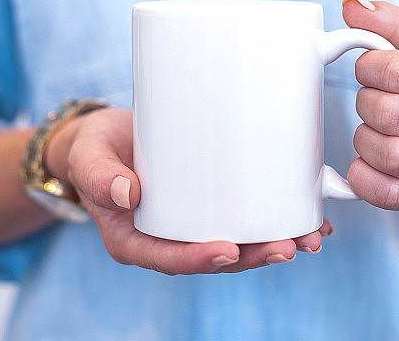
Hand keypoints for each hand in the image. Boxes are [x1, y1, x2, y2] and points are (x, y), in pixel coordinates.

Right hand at [47, 108, 331, 274]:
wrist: (107, 139)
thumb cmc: (95, 150)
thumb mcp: (87, 157)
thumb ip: (98, 174)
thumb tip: (126, 194)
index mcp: (135, 240)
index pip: (168, 259)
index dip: (199, 260)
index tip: (230, 250)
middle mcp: (168, 238)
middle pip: (214, 257)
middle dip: (254, 256)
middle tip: (289, 245)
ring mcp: (191, 224)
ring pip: (236, 243)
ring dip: (273, 243)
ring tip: (310, 237)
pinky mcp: (210, 204)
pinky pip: (243, 218)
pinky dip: (275, 218)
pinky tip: (307, 216)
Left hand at [342, 0, 398, 208]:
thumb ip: (389, 22)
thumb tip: (352, 7)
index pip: (397, 71)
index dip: (368, 68)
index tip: (372, 69)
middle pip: (385, 113)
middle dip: (366, 102)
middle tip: (376, 100)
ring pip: (383, 153)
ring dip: (364, 138)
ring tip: (377, 129)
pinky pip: (384, 193)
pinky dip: (363, 177)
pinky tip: (370, 161)